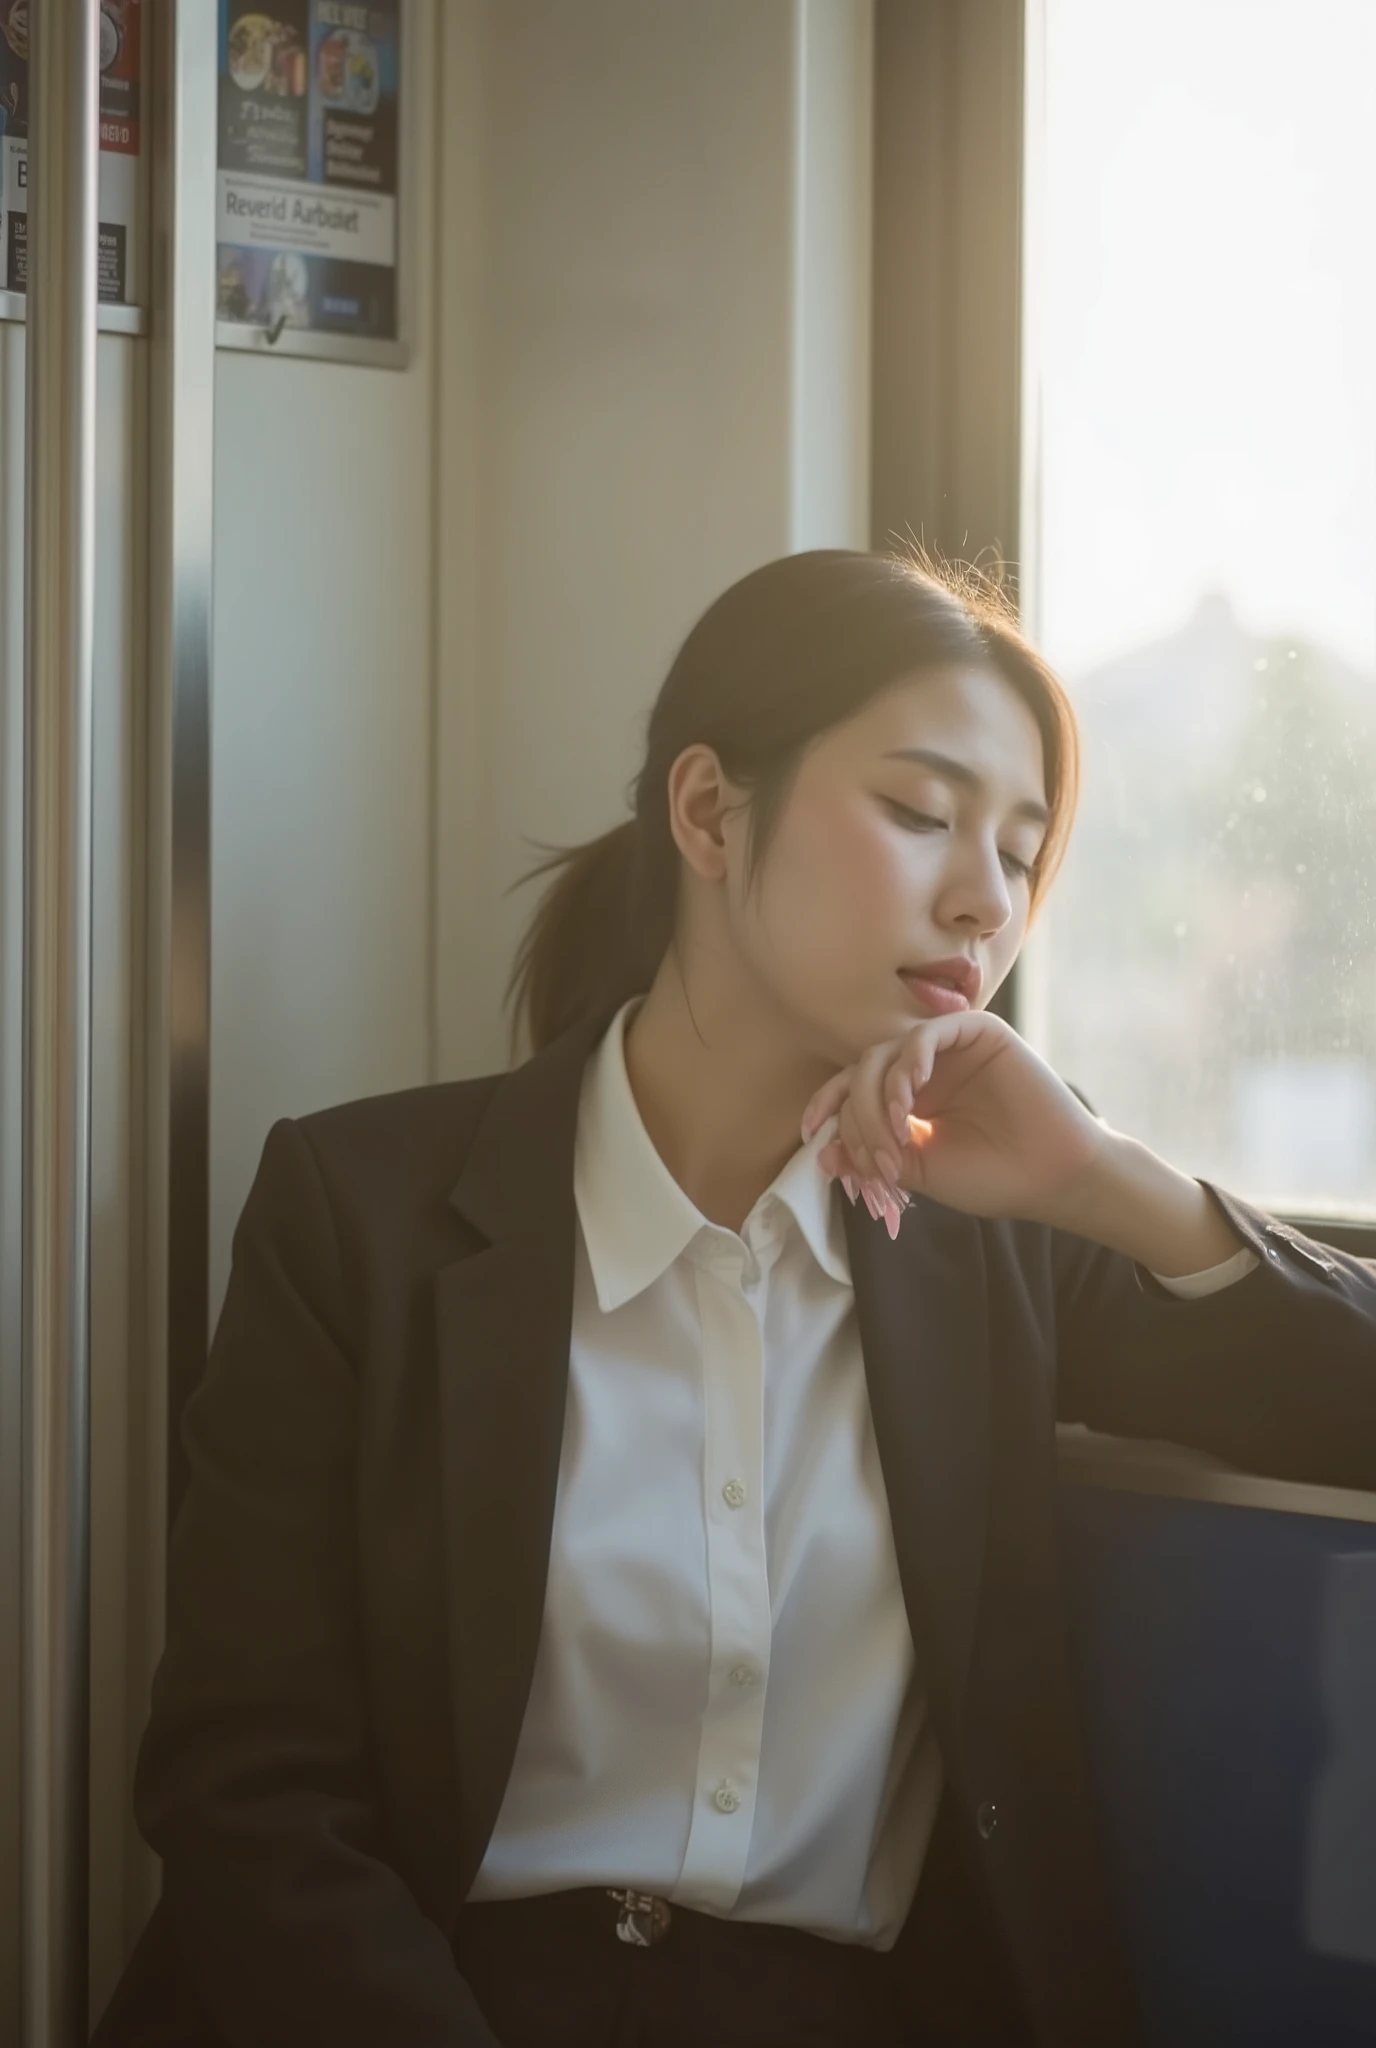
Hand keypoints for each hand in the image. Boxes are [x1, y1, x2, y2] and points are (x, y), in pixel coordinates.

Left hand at [800, 1010, 1107, 1238]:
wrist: (1052, 1178)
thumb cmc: (992, 1177)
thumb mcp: (920, 1170)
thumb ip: (875, 1155)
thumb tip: (822, 1154)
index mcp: (910, 1098)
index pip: (853, 1089)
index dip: (828, 1107)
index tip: (812, 1135)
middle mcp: (926, 1068)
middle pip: (862, 1071)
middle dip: (858, 1116)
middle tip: (879, 1158)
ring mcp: (951, 1048)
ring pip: (887, 1052)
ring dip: (880, 1095)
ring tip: (897, 1134)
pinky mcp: (979, 1032)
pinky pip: (929, 1033)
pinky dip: (911, 1059)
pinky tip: (912, 1089)